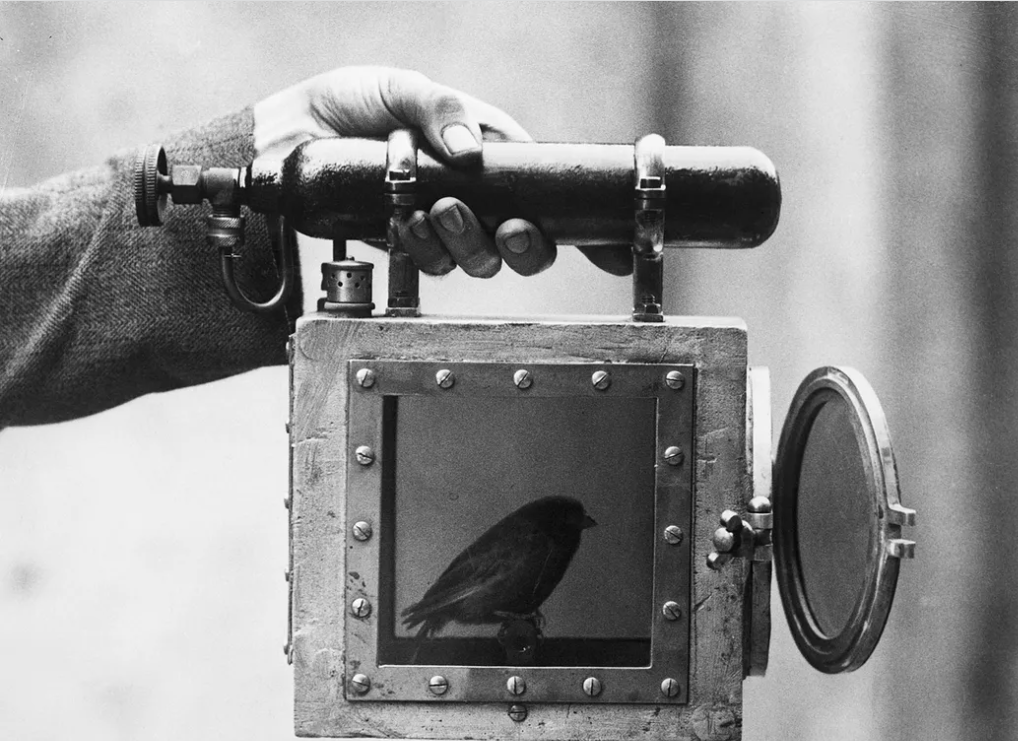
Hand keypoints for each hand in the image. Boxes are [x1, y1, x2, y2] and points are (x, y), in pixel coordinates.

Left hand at [254, 66, 630, 277]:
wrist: (290, 139)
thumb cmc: (349, 104)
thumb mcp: (401, 88)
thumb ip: (439, 108)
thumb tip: (468, 150)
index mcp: (493, 158)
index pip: (553, 196)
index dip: (590, 231)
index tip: (616, 254)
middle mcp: (477, 199)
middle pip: (527, 246)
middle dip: (525, 246)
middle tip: (509, 229)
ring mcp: (444, 227)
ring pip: (481, 261)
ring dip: (466, 241)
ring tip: (437, 208)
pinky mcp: (409, 248)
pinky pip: (432, 265)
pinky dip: (421, 245)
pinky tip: (402, 220)